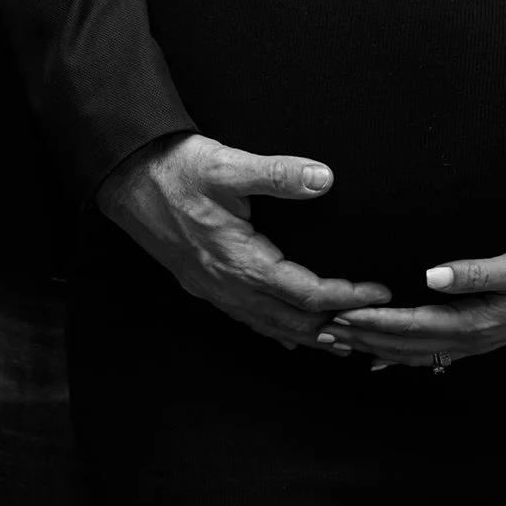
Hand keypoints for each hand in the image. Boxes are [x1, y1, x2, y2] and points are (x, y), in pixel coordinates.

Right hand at [95, 133, 391, 354]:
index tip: (379, 291)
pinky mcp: (202, 283)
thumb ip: (278, 174)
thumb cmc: (176, 169)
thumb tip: (324, 179)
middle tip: (373, 326)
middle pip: (292, 320)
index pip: (305, 292)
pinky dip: (275, 330)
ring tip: (341, 341)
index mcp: (240, 259)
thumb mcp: (228, 164)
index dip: (346, 296)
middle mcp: (228, 284)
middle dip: (335, 325)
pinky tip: (287, 336)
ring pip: (269, 325)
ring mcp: (213, 289)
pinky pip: (246, 319)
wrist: (126, 177)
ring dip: (307, 334)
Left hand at [321, 236, 505, 369]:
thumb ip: (476, 271)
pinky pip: (434, 351)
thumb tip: (431, 274)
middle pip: (409, 345)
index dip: (375, 322)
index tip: (341, 314)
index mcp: (478, 322)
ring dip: (377, 348)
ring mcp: (478, 341)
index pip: (415, 326)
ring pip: (417, 352)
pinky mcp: (481, 333)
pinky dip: (404, 355)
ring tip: (340, 343)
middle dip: (365, 339)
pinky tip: (383, 360)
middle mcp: (474, 338)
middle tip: (322, 332)